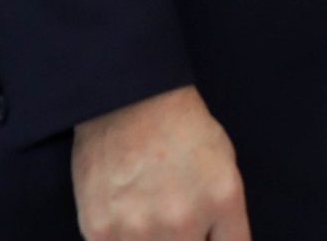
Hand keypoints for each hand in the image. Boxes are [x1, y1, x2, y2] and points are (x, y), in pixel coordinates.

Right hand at [72, 85, 249, 240]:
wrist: (127, 100)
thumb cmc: (181, 126)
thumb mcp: (224, 163)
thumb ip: (225, 214)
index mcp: (222, 201)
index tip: (207, 235)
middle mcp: (183, 222)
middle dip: (187, 239)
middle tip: (175, 217)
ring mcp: (140, 230)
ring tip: (149, 214)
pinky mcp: (101, 231)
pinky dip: (122, 240)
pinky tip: (126, 217)